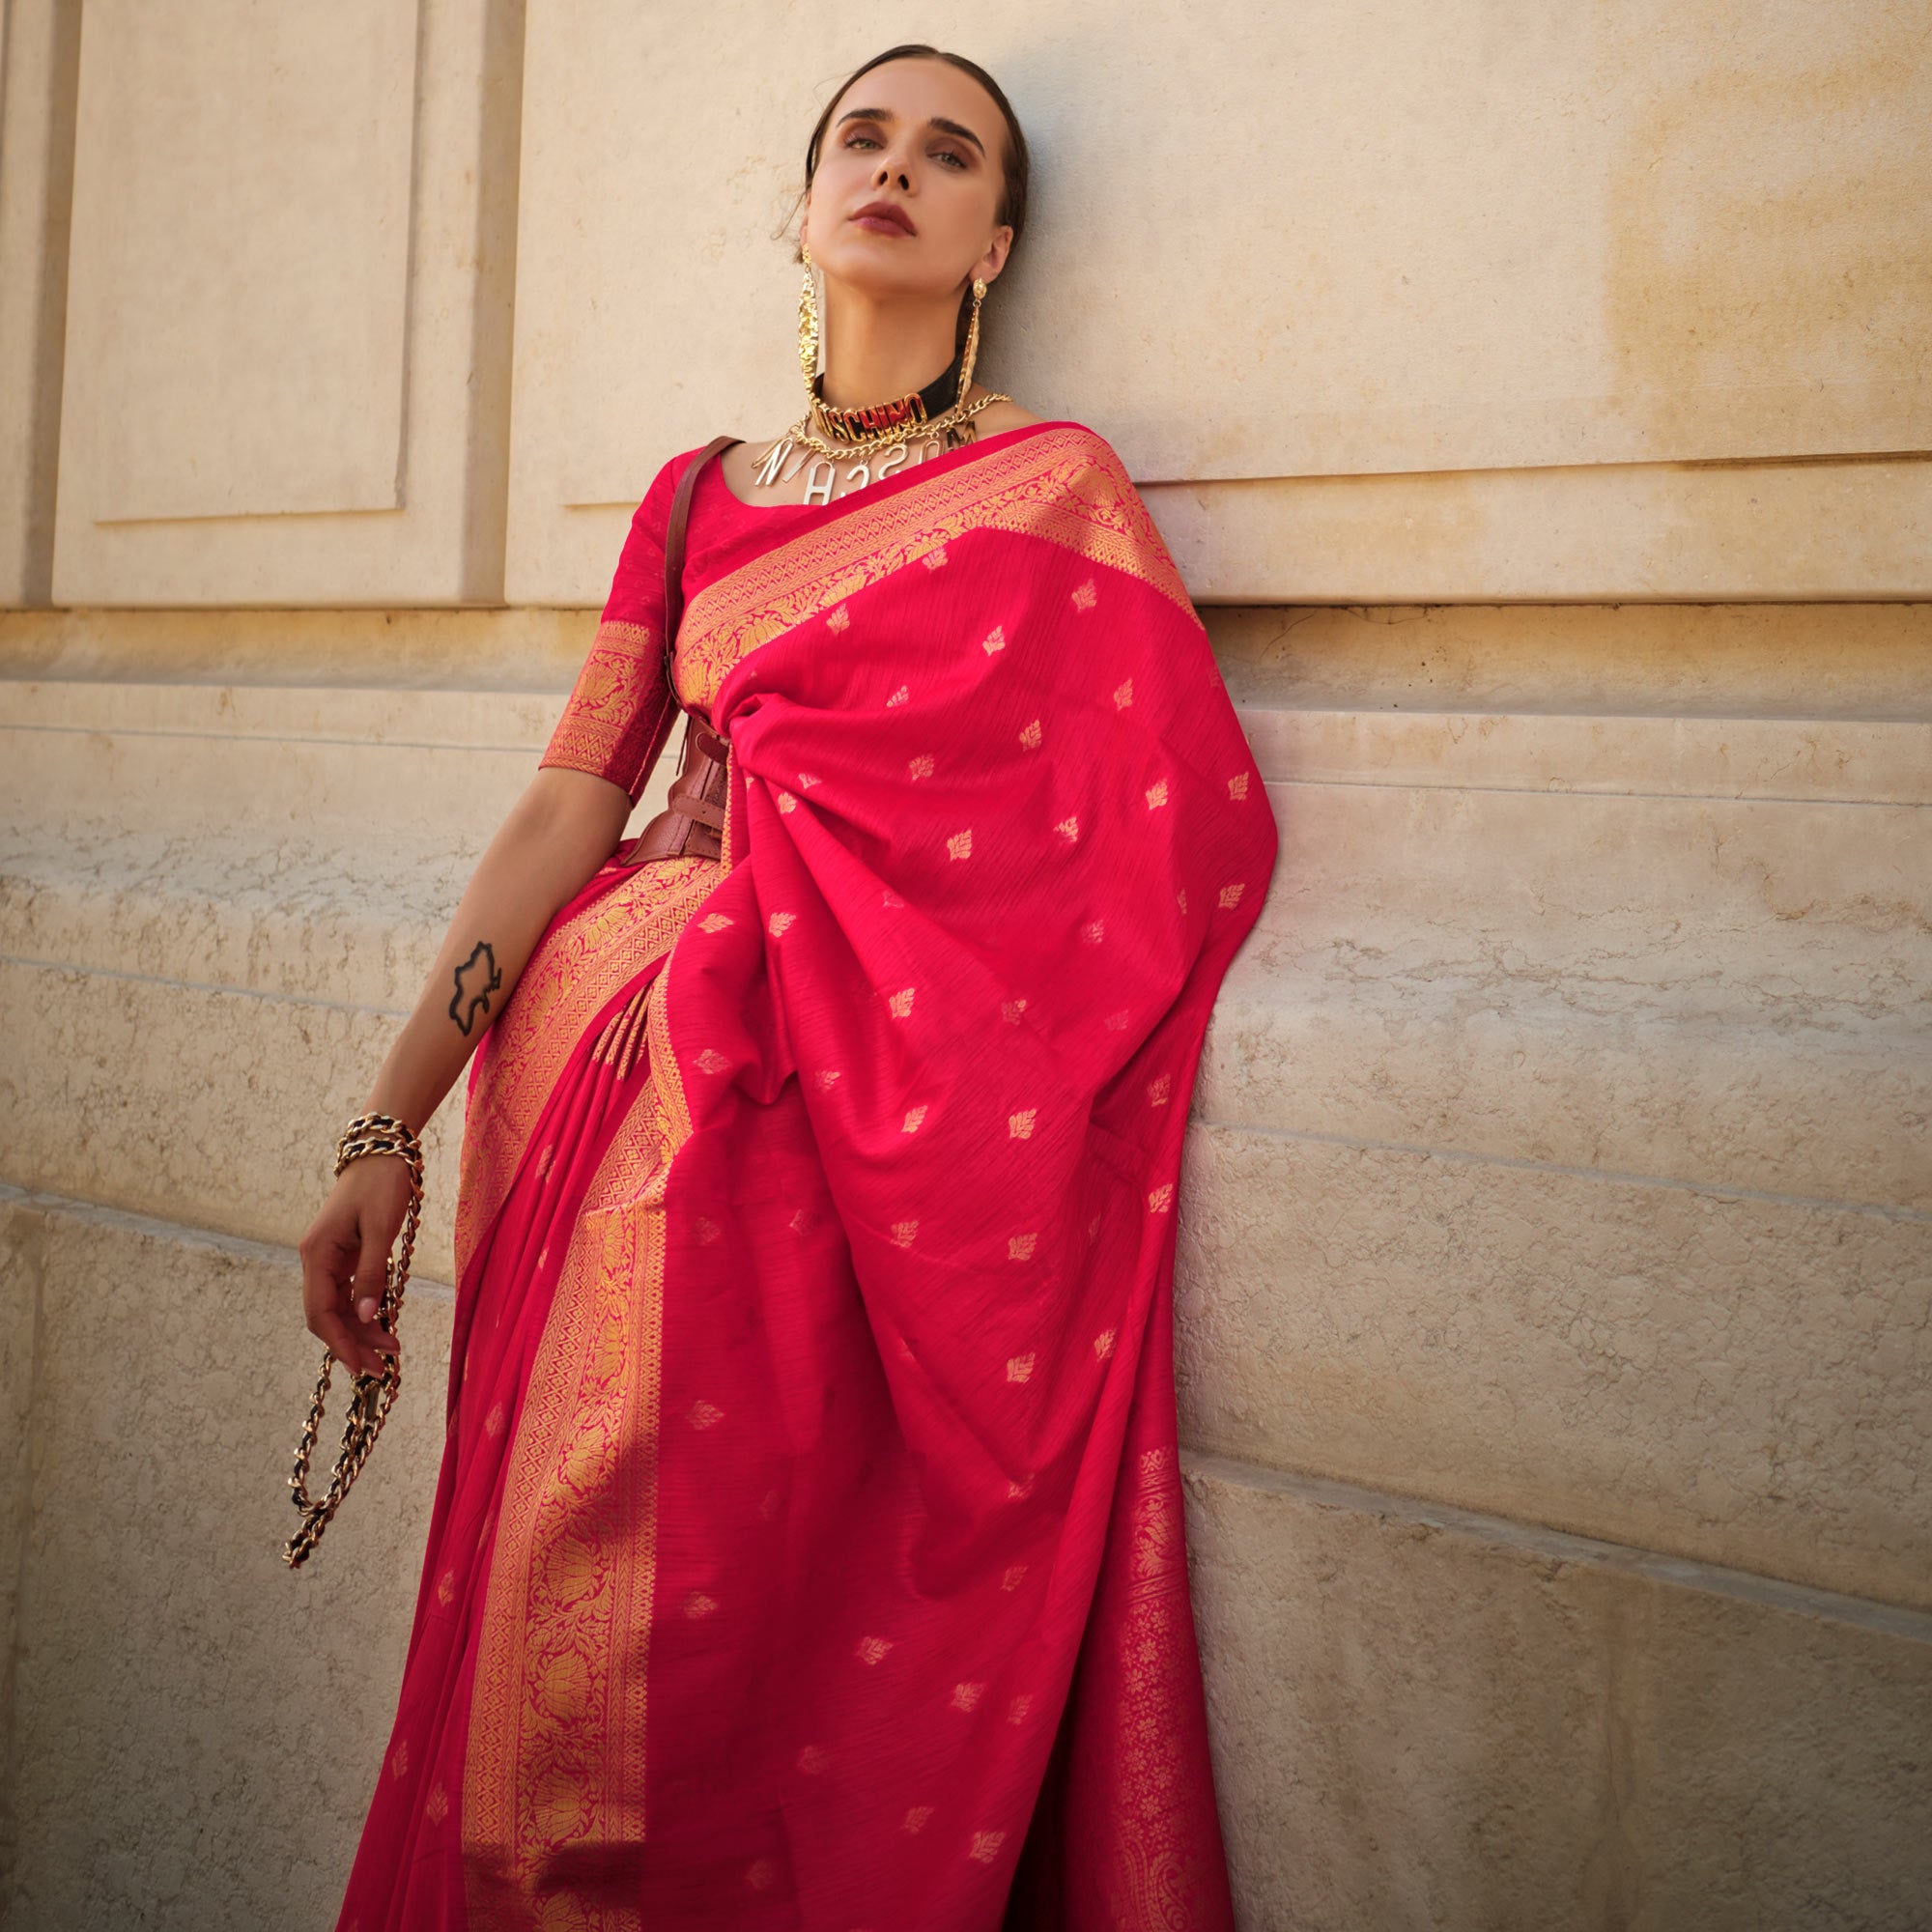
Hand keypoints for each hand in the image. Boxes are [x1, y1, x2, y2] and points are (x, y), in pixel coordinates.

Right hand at [298, 1155, 415, 1378]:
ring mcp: (329, 1260)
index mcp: (317, 1254)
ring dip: (361, 1331)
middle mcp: (317, 1260)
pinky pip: (348, 1294)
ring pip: (339, 1308)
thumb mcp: (381, 1229)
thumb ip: (371, 1274)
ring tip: (392, 1351)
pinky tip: (384, 1325)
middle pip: (327, 1315)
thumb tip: (365, 1318)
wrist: (382, 1153)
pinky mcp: (344, 1257)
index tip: (361, 1366)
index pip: (319, 1312)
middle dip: (353, 1343)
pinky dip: (365, 1312)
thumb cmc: (381, 1185)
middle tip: (383, 1369)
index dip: (339, 1343)